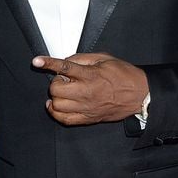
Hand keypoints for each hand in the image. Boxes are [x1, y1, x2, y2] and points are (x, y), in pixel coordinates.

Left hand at [32, 52, 148, 125]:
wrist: (140, 94)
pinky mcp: (88, 118)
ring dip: (56, 97)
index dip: (48, 63)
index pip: (64, 68)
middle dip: (55, 82)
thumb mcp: (103, 58)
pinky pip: (65, 120)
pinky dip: (56, 112)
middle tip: (64, 79)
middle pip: (56, 89)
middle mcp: (86, 92)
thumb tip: (65, 60)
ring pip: (57, 105)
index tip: (37, 61)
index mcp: (90, 75)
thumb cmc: (123, 75)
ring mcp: (86, 107)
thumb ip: (81, 58)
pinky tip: (56, 105)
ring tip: (64, 92)